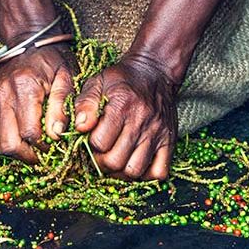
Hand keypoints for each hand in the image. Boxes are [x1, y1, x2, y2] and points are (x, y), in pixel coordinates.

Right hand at [0, 44, 74, 162]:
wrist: (29, 42)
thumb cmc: (53, 61)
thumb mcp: (67, 79)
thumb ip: (61, 107)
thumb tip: (56, 134)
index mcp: (25, 88)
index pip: (29, 133)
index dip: (43, 146)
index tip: (53, 145)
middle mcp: (3, 94)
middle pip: (8, 144)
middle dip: (26, 156)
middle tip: (40, 154)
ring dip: (13, 151)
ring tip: (29, 147)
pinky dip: (2, 141)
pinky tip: (17, 137)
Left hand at [73, 54, 177, 179]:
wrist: (154, 72)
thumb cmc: (122, 80)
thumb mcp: (97, 82)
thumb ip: (85, 104)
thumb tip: (79, 128)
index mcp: (121, 106)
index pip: (99, 142)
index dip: (89, 146)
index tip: (90, 140)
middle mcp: (141, 122)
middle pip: (115, 161)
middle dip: (101, 162)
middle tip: (100, 154)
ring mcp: (158, 134)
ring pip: (135, 171)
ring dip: (120, 172)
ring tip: (115, 161)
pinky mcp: (169, 141)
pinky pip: (159, 172)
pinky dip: (145, 175)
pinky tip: (134, 163)